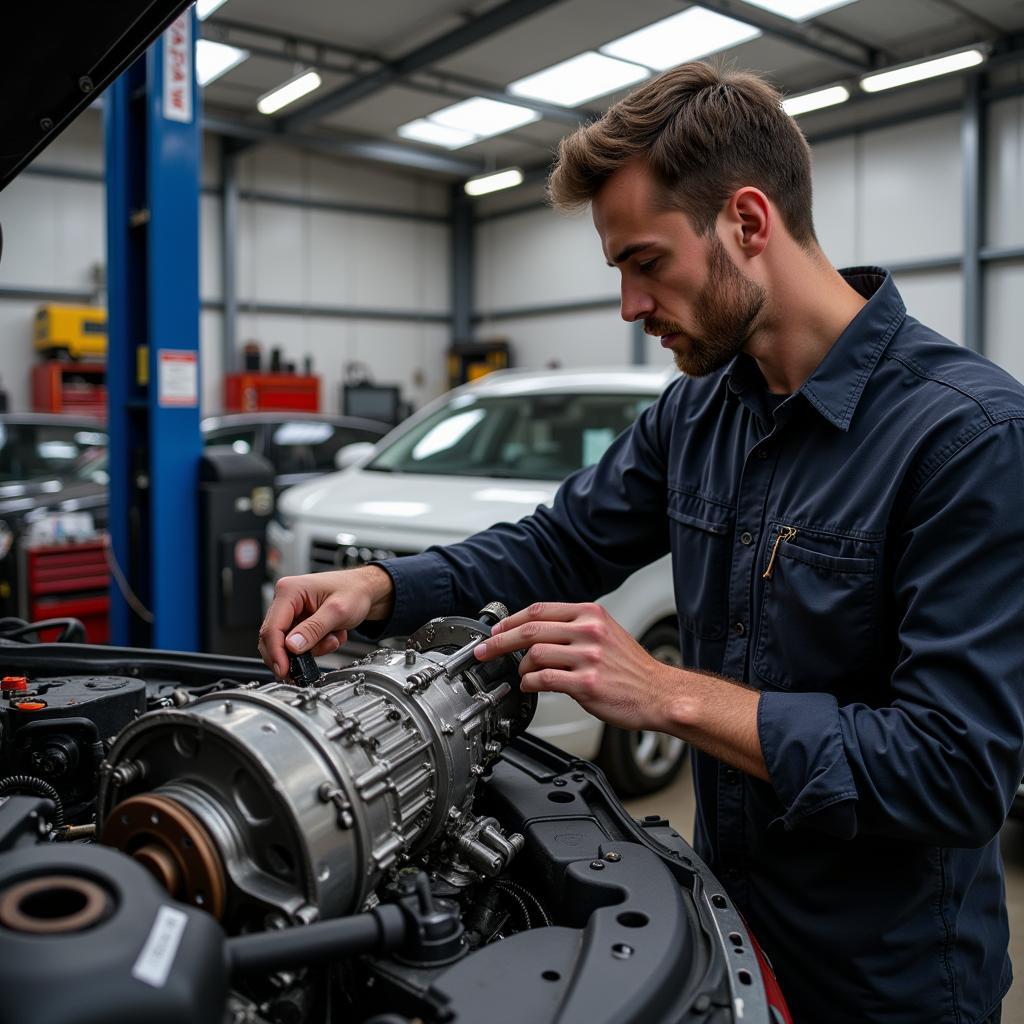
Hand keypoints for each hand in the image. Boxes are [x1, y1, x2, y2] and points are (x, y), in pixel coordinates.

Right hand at [258, 566, 394, 677]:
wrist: (367, 589)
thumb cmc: (354, 590)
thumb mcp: (337, 611)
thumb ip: (314, 629)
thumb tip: (292, 646)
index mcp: (290, 591)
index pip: (272, 627)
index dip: (276, 653)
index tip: (284, 670)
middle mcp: (286, 600)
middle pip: (273, 638)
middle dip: (292, 655)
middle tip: (303, 669)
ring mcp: (292, 611)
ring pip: (288, 644)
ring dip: (312, 648)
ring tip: (332, 639)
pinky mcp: (299, 621)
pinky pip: (299, 643)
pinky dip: (317, 646)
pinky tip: (332, 636)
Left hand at [474, 602, 674, 732]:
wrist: (660, 694)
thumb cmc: (633, 669)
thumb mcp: (606, 633)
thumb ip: (574, 628)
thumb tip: (536, 633)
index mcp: (591, 614)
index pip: (539, 610)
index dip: (510, 620)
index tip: (495, 630)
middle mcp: (589, 630)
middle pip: (530, 629)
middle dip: (500, 641)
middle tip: (484, 651)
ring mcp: (588, 657)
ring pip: (535, 654)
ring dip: (521, 667)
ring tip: (523, 675)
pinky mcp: (587, 683)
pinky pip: (544, 679)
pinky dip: (530, 682)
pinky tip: (530, 686)